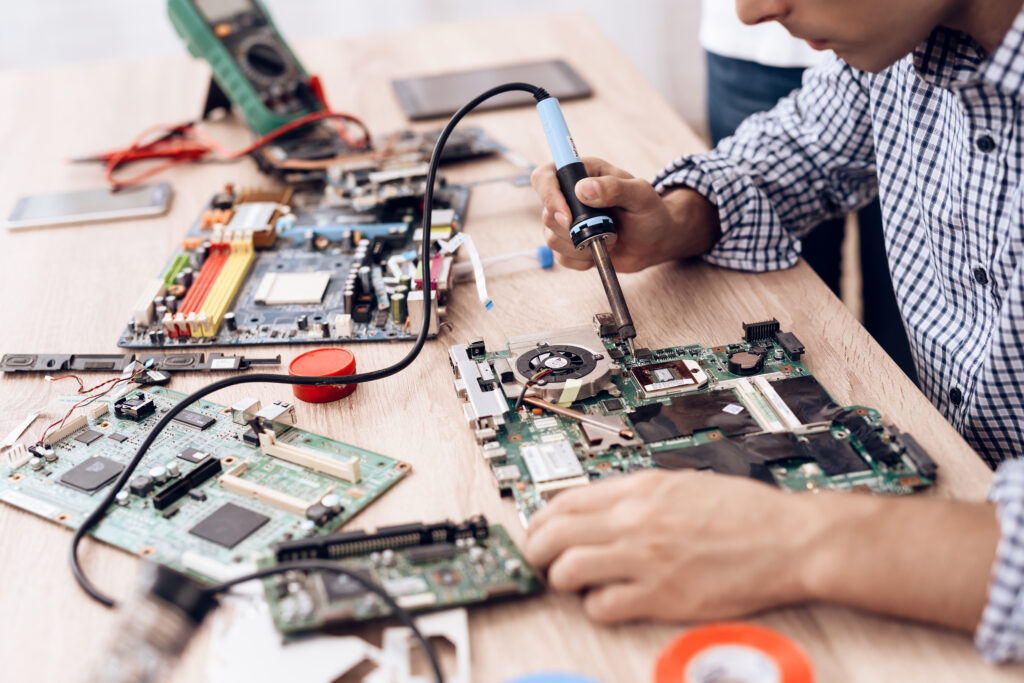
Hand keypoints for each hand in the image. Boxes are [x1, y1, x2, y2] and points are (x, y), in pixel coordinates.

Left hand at [523, 469, 811, 623]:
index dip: (540, 518)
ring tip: (574, 583)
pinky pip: (602, 606)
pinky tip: (610, 601)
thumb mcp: (684, 483)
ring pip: (567, 570)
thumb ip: (638, 494)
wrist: (790, 540)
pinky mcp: (662, 597)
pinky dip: (597, 607)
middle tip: (540, 560)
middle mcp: (636, 520)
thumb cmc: (746, 513)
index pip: (563, 500)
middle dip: (536, 550)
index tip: (538, 529)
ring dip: (562, 579)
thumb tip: (598, 507)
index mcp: (640, 489)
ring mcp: (646, 559)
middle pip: (553, 534)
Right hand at [530, 157, 720, 271]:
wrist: (655, 241)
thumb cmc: (650, 212)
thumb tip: (583, 189)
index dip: (549, 196)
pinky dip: (580, 260)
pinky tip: (599, 253)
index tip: (568, 216)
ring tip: (608, 240)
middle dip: (574, 229)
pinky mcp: (569, 245)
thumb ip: (615, 188)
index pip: (545, 176)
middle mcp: (569, 196)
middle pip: (546, 212)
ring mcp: (567, 222)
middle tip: (604, 231)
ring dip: (580, 246)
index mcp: (582, 173)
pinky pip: (560, 257)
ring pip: (551, 237)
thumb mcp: (641, 194)